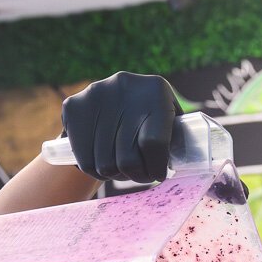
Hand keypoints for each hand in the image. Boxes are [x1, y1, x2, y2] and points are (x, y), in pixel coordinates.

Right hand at [59, 71, 180, 182]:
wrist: (111, 96)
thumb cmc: (153, 117)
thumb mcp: (171, 119)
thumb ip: (179, 138)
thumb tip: (188, 164)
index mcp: (156, 90)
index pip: (154, 143)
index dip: (156, 168)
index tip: (158, 174)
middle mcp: (123, 86)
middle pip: (127, 158)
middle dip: (136, 175)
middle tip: (141, 174)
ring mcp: (95, 95)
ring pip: (104, 164)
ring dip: (115, 174)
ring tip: (122, 168)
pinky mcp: (73, 107)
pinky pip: (84, 159)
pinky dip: (94, 171)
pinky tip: (103, 163)